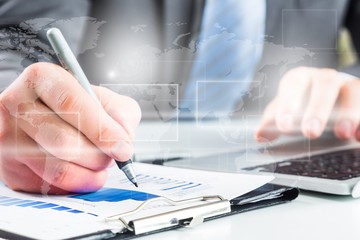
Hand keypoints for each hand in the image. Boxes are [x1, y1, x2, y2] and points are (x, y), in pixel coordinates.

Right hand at [0, 62, 140, 193]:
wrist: (47, 120)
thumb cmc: (78, 108)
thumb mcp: (105, 99)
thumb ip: (121, 112)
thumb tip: (123, 138)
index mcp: (42, 79)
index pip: (71, 104)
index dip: (101, 129)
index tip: (122, 148)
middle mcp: (17, 106)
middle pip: (64, 142)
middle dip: (99, 156)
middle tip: (113, 156)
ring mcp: (8, 140)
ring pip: (58, 170)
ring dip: (90, 173)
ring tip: (99, 163)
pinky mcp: (10, 170)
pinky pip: (51, 188)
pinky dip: (77, 184)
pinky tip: (81, 170)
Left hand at [255, 67, 359, 141]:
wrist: (331, 95)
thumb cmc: (302, 102)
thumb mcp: (286, 110)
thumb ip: (272, 122)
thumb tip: (260, 135)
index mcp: (301, 78)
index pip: (293, 85)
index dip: (288, 103)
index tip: (284, 126)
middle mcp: (326, 78)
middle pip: (325, 85)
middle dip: (318, 108)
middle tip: (310, 132)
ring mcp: (349, 86)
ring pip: (354, 90)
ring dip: (350, 112)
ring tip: (343, 134)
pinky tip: (359, 137)